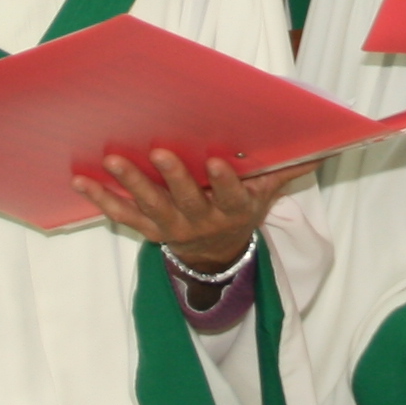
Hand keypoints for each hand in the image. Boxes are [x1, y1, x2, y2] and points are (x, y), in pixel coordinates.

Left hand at [77, 147, 311, 277]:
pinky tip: (82, 179)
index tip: (217, 161)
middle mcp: (199, 223)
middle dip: (172, 176)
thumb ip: (287, 171)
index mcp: (232, 212)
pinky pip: (121, 216)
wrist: (216, 254)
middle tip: (159, 151)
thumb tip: (323, 150)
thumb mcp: (267, 196)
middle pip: (185, 201)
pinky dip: (101, 198)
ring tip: (111, 159)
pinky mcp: (146, 229)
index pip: (231, 198)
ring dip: (129, 182)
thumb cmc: (241, 210)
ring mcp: (170, 228)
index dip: (224, 182)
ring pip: (149, 206)